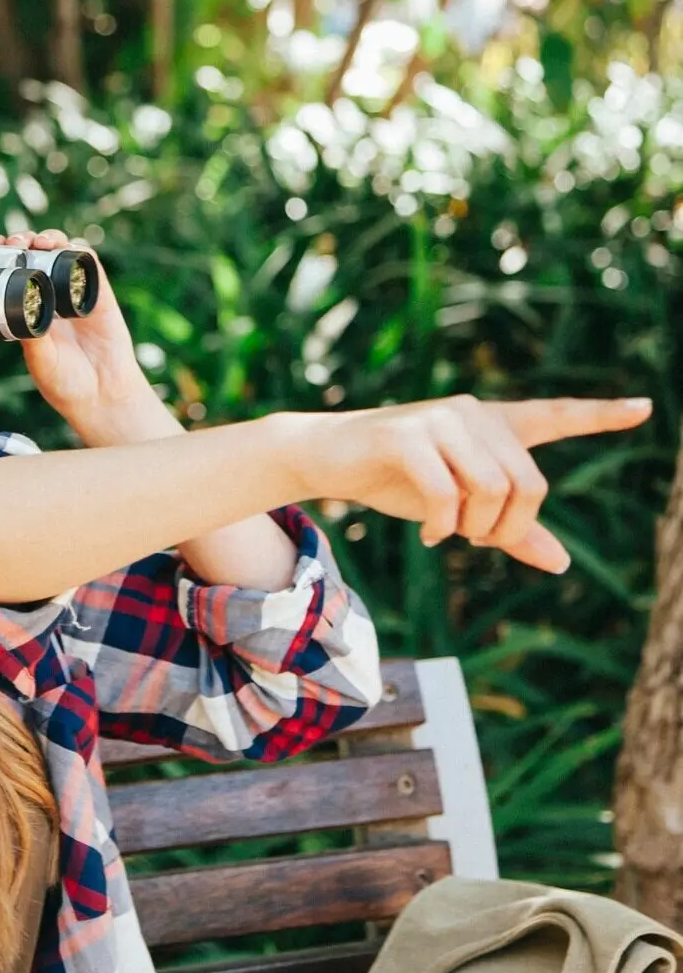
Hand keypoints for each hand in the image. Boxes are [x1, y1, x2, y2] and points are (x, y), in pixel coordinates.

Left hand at [0, 229, 166, 445]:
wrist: (102, 396)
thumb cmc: (65, 384)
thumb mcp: (40, 360)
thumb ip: (31, 335)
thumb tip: (18, 310)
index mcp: (27, 309)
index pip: (9, 273)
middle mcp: (49, 297)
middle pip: (32, 256)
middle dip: (19, 242)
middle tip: (12, 242)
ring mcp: (74, 293)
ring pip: (59, 253)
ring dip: (47, 240)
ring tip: (37, 242)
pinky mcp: (99, 294)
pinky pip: (89, 263)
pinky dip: (77, 249)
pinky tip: (66, 247)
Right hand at [282, 394, 652, 571]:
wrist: (327, 458)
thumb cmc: (396, 479)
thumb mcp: (460, 509)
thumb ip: (510, 531)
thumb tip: (561, 563)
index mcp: (491, 424)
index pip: (554, 416)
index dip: (601, 416)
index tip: (645, 409)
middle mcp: (472, 412)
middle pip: (529, 483)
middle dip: (509, 528)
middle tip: (477, 542)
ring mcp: (441, 419)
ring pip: (494, 489)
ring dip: (477, 529)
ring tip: (451, 535)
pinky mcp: (408, 435)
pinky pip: (448, 494)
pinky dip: (445, 527)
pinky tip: (432, 536)